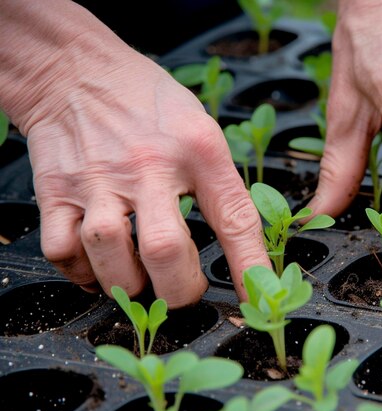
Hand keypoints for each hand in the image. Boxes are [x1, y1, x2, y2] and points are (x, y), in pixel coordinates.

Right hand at [0, 0, 269, 306]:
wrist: (76, 70)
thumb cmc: (147, 102)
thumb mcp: (201, 128)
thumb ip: (219, 183)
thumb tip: (239, 244)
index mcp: (198, 150)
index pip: (234, 219)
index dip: (249, 269)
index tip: (257, 301)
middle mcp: (149, 166)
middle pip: (164, 249)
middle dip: (178, 290)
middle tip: (182, 292)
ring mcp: (99, 179)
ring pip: (109, 254)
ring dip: (127, 284)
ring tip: (139, 280)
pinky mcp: (56, 189)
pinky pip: (62, 250)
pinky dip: (80, 272)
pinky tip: (97, 266)